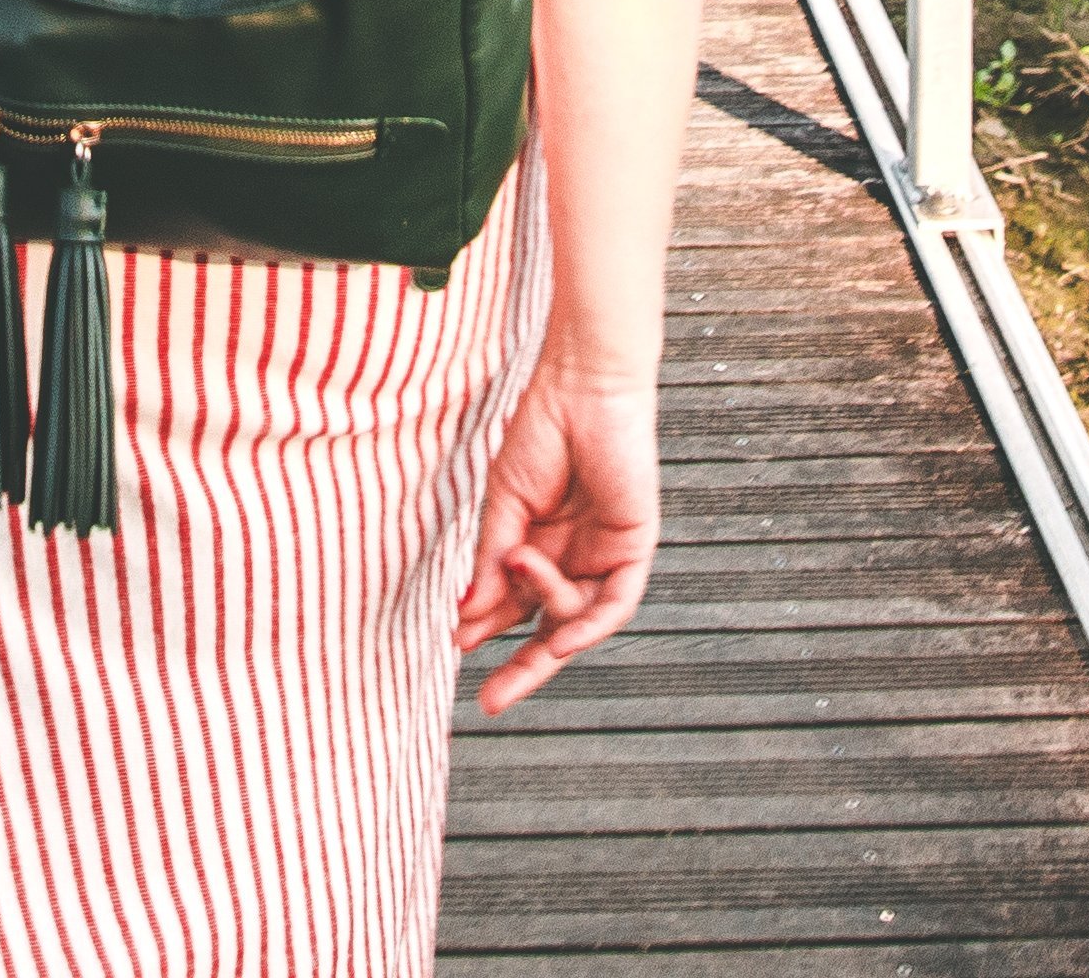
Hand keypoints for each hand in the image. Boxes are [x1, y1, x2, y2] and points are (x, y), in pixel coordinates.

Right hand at [451, 363, 659, 712]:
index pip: (515, 605)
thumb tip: (466, 615)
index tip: (455, 645)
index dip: (487, 627)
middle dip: (523, 668)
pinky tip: (560, 638)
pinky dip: (587, 623)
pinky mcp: (633, 544)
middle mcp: (573, 557)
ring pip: (575, 614)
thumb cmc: (540, 431)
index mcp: (539, 545)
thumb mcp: (505, 506)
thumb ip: (491, 562)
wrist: (579, 384)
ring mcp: (604, 553)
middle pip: (549, 628)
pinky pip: (614, 602)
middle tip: (490, 703)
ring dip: (542, 608)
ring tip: (517, 563)